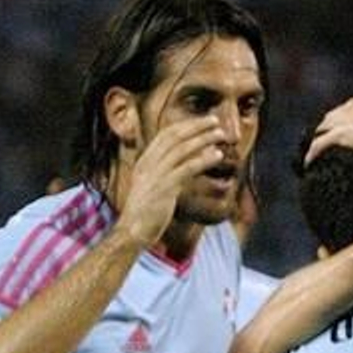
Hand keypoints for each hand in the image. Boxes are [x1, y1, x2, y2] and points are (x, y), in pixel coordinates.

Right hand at [116, 117, 228, 247]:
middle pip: (175, 136)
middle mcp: (149, 163)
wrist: (132, 231)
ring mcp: (157, 174)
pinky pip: (188, 168)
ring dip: (204, 138)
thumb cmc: (145, 214)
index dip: (185, 126)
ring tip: (221, 134)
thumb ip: (166, 174)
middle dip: (196, 126)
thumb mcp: (152, 187)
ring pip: (183, 148)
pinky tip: (217, 155)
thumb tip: (186, 166)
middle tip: (215, 121)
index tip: (201, 122)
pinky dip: (204, 159)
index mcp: (145, 161)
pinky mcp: (165, 188)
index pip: (165, 135)